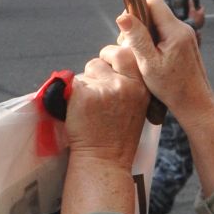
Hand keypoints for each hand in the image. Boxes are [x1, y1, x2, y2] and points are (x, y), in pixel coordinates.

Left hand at [66, 47, 148, 168]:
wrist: (104, 160)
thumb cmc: (118, 135)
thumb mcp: (137, 106)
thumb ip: (131, 83)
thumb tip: (115, 58)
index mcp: (142, 87)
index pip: (130, 53)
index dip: (118, 55)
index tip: (112, 62)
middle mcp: (126, 85)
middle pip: (111, 54)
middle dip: (102, 61)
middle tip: (97, 80)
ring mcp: (104, 89)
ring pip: (90, 69)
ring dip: (88, 81)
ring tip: (91, 105)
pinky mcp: (83, 95)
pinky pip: (73, 81)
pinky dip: (72, 93)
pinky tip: (79, 110)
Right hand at [113, 0, 213, 124]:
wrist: (195, 104)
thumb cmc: (173, 88)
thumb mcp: (148, 63)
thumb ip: (136, 38)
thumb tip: (123, 16)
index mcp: (175, 30)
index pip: (153, 1)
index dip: (137, 9)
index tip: (128, 29)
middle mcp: (183, 28)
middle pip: (154, 12)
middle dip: (139, 26)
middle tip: (132, 48)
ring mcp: (185, 35)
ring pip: (158, 24)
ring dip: (145, 36)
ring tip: (142, 57)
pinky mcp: (185, 43)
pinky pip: (164, 34)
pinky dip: (154, 43)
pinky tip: (152, 60)